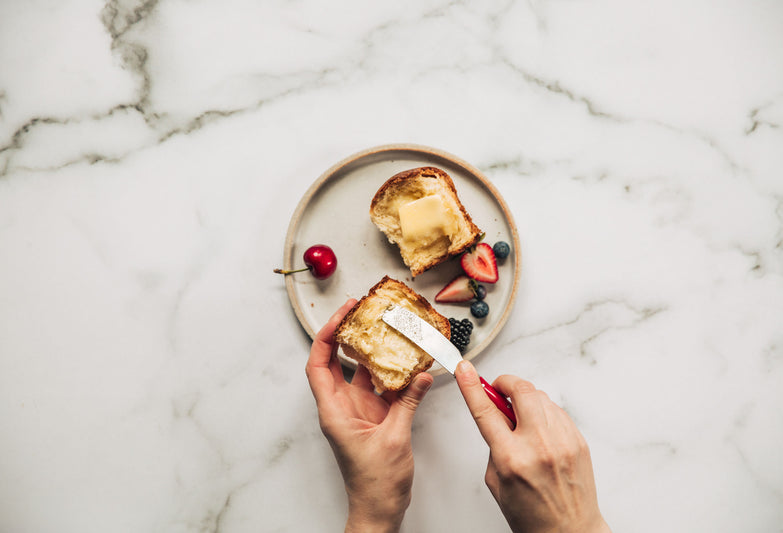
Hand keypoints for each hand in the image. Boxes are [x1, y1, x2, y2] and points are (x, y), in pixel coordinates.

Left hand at [306, 299, 433, 532]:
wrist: (380, 508)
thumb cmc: (375, 483)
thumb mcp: (395, 437)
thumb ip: (408, 402)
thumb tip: (422, 374)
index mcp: (334, 411)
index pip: (319, 365)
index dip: (325, 336)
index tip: (341, 314)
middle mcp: (341, 407)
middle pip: (336, 362)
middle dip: (347, 335)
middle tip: (362, 311)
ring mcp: (357, 411)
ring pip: (360, 373)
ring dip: (372, 353)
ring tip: (386, 329)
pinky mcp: (373, 418)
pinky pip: (380, 388)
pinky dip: (391, 374)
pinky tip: (407, 362)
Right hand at [455, 361, 609, 532]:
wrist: (569, 532)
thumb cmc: (531, 514)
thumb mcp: (496, 480)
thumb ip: (493, 444)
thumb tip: (494, 414)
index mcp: (512, 458)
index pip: (485, 411)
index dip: (471, 387)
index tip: (465, 370)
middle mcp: (539, 445)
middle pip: (521, 390)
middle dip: (506, 383)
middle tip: (499, 390)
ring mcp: (562, 441)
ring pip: (541, 397)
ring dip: (526, 399)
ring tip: (522, 419)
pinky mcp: (578, 440)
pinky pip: (557, 411)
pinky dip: (544, 413)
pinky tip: (540, 430)